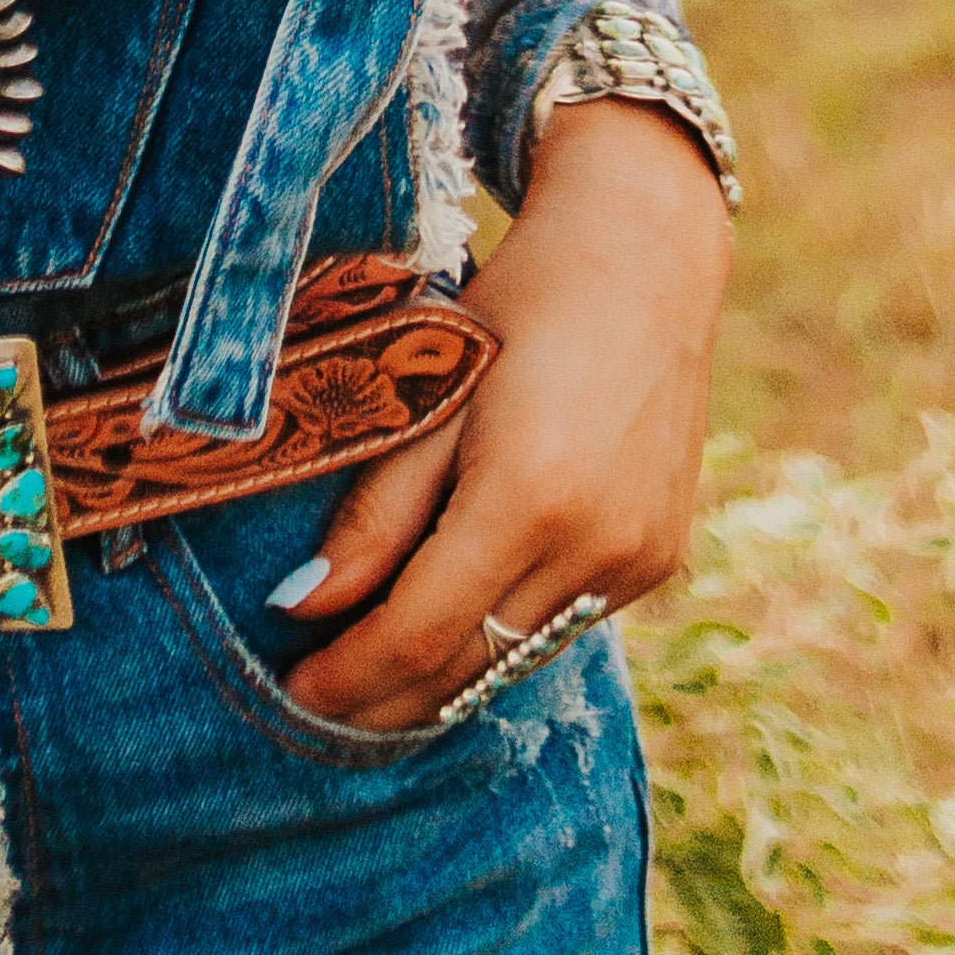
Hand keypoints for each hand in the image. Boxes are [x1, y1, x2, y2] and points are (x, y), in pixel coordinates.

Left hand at [280, 98, 730, 733]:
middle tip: (322, 695)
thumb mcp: (429, 391)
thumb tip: (305, 606)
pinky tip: (459, 611)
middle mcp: (594, 545)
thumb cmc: (518, 306)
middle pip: (469, 665)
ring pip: (518, 654)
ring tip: (374, 666)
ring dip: (446, 672)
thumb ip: (375, 511)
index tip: (296, 690)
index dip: (350, 676)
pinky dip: (504, 628)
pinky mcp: (658, 559)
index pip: (420, 634)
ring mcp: (636, 560)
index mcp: (528, 497)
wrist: (642, 258)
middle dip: (388, 695)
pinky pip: (564, 622)